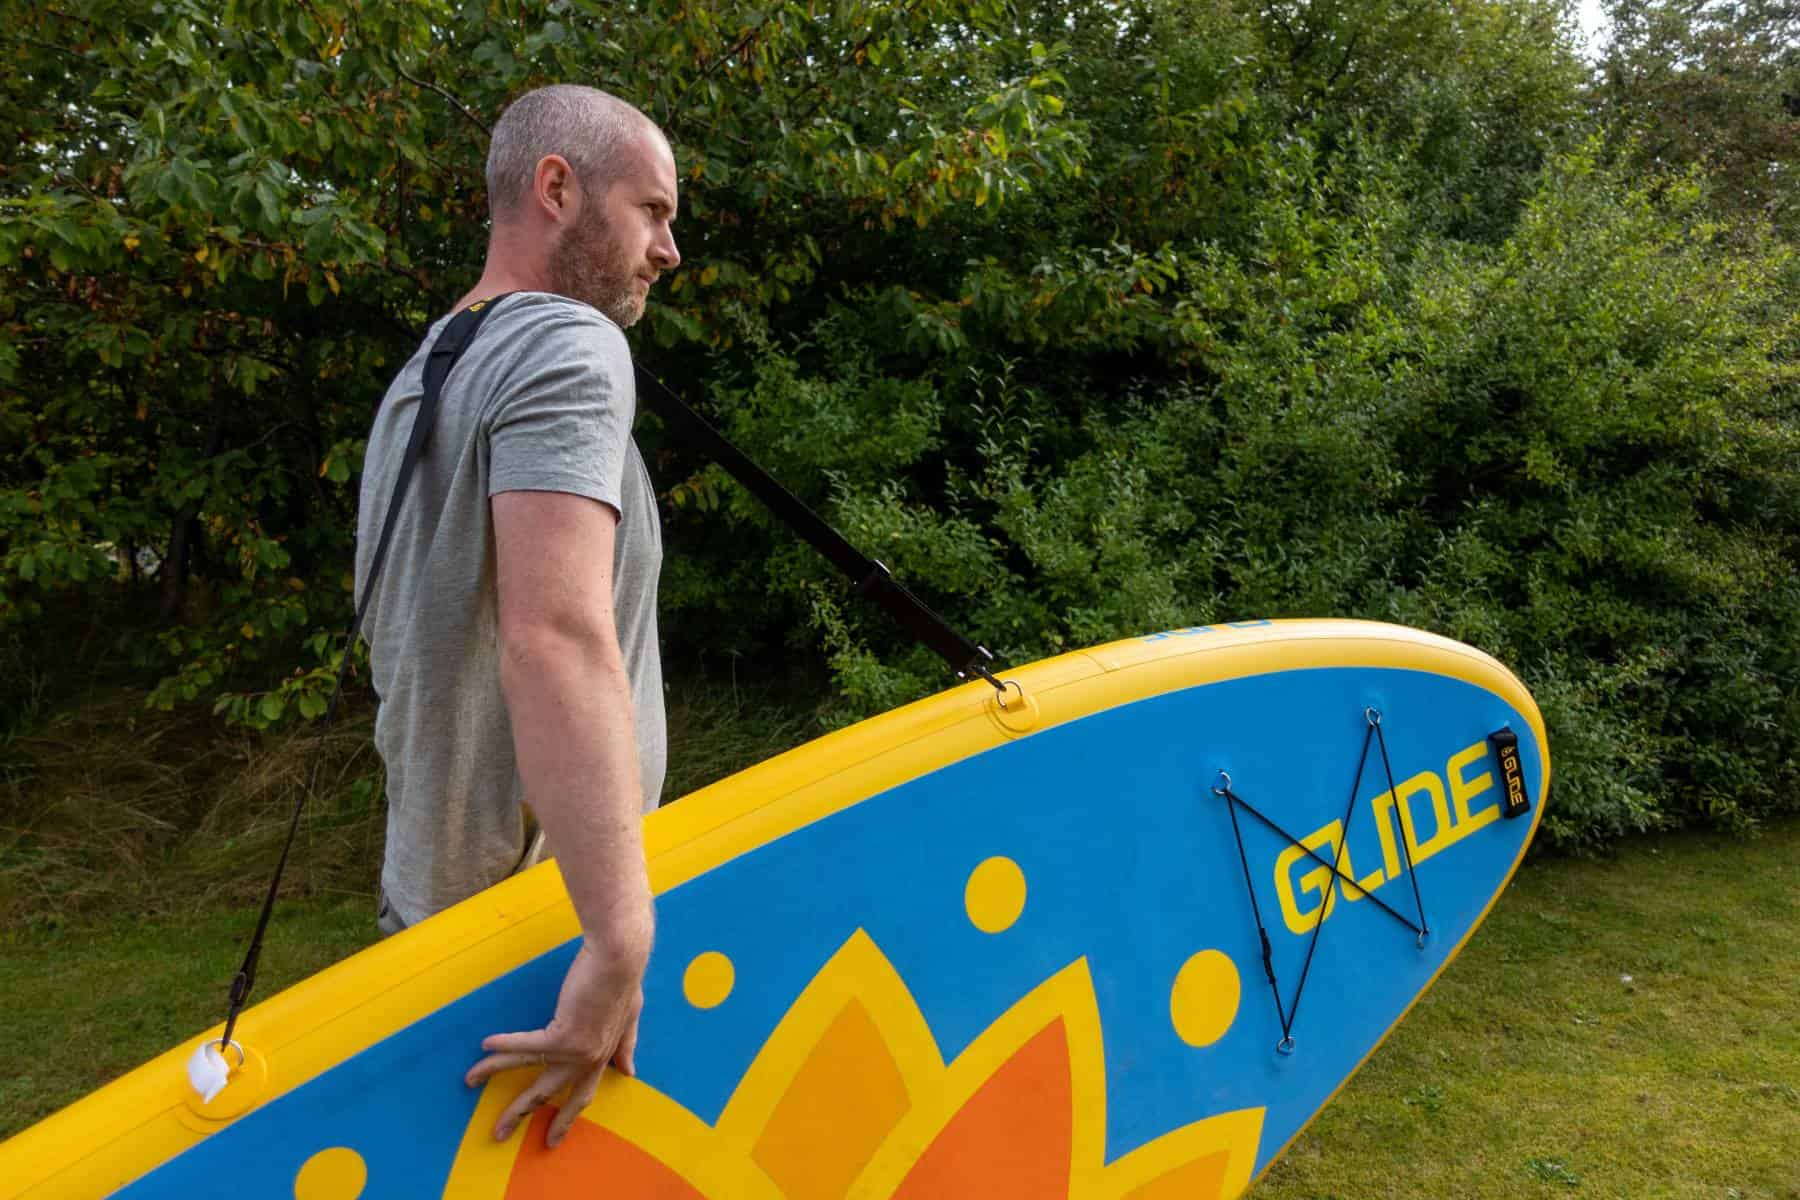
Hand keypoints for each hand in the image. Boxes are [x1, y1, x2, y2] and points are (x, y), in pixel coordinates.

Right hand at [464, 939, 646, 1147]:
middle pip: (548, 1095)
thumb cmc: (624, 981)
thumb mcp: (631, 1017)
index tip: (553, 1140)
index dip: (566, 1118)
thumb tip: (629, 1071)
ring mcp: (576, 1051)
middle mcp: (588, 1060)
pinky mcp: (563, 1035)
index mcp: (601, 1057)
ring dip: (495, 1073)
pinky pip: (525, 1045)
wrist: (620, 958)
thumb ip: (627, 1044)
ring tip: (469, 1079)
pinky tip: (484, 1045)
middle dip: (519, 1114)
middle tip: (498, 1133)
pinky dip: (504, 1044)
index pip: (582, 1095)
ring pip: (528, 1070)